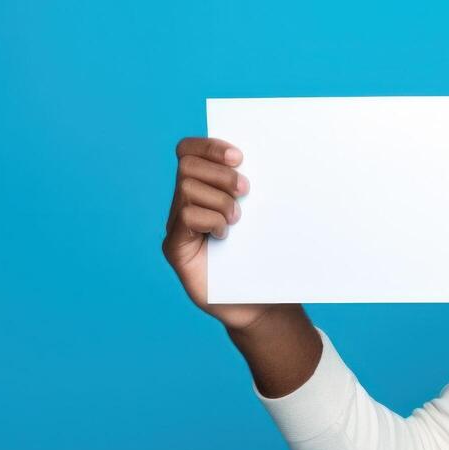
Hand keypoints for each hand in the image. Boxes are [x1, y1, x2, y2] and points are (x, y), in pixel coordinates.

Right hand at [161, 136, 273, 330]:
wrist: (259, 302)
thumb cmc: (263, 257)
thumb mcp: (263, 216)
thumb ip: (255, 189)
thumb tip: (272, 157)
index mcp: (203, 189)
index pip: (189, 151)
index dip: (210, 146)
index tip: (239, 156)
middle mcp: (184, 204)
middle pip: (187, 165)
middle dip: (220, 172)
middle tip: (245, 190)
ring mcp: (177, 226)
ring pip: (187, 188)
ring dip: (219, 199)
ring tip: (237, 218)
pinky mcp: (175, 248)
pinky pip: (185, 217)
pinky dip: (210, 219)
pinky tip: (225, 235)